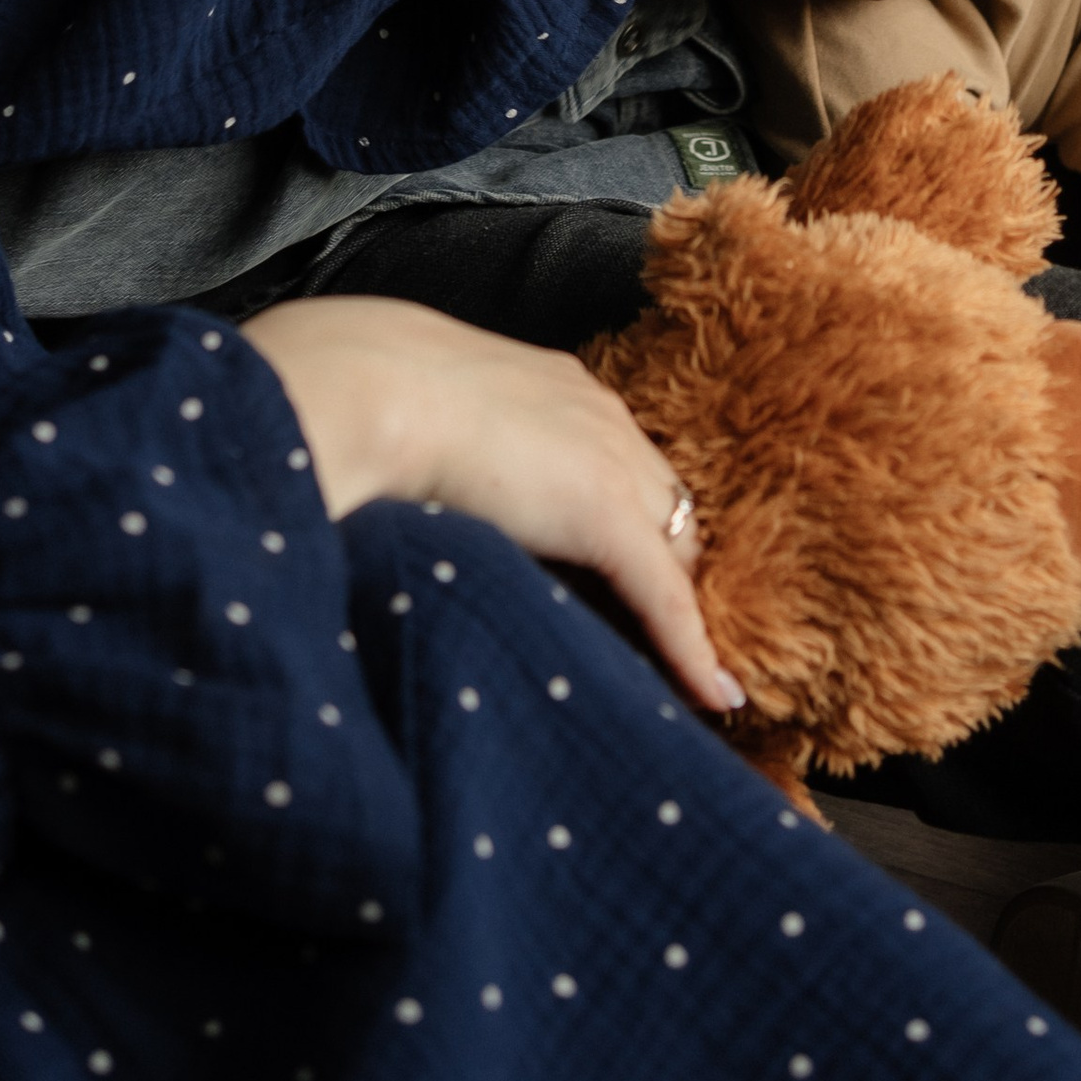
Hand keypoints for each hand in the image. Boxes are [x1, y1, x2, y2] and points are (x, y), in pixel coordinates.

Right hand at [239, 295, 739, 714]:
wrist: (368, 387)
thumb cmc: (367, 400)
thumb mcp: (419, 419)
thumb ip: (443, 449)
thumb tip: (411, 486)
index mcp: (556, 387)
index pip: (620, 463)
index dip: (628, 523)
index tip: (619, 572)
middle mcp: (600, 417)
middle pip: (663, 504)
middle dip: (666, 564)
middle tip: (657, 631)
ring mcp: (611, 463)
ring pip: (674, 549)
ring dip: (679, 604)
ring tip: (690, 669)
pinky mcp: (607, 516)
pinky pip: (667, 597)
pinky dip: (692, 649)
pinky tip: (713, 694)